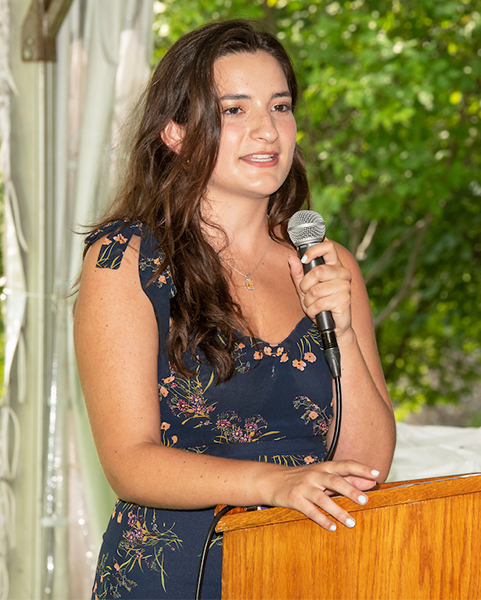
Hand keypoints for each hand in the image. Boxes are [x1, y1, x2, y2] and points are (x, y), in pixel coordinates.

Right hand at [263, 459, 378, 530]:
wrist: (274, 480)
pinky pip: (309, 510)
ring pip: (322, 498)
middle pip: (334, 480)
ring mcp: (304, 486)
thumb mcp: (324, 475)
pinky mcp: (294, 499)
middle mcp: (315, 474)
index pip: (345, 465)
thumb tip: (370, 482)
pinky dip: (321, 519)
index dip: (360, 469)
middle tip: (365, 500)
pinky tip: (332, 527)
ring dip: (337, 511)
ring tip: (351, 523)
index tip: (376, 474)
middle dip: (350, 490)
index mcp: (324, 467)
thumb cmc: (304, 478)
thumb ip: (347, 479)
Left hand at [288, 240, 351, 338]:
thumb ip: (298, 273)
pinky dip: (313, 310)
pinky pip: (320, 303)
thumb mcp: (304, 288)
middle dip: (305, 285)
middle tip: (305, 293)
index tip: (303, 259)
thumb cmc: (319, 304)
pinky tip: (317, 312)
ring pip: (316, 290)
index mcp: (334, 265)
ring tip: (312, 304)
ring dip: (308, 301)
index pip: (328, 247)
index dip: (314, 250)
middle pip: (318, 271)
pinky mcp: (345, 299)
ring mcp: (345, 285)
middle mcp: (342, 272)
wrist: (333, 326)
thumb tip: (291, 257)